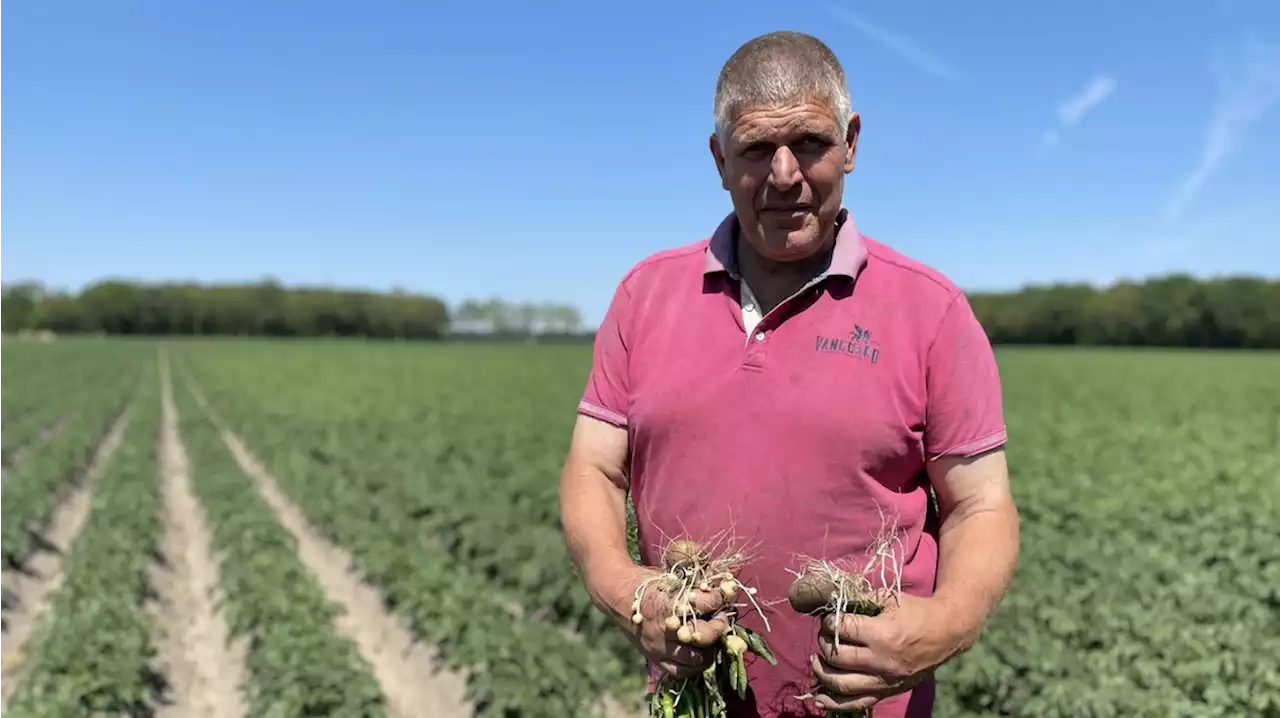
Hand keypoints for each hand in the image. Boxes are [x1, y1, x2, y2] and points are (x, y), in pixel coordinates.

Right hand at [609, 565, 731, 679]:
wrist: (616, 595)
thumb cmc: (646, 582)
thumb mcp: (670, 576)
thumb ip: (693, 586)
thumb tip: (720, 590)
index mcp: (670, 602)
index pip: (706, 604)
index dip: (719, 600)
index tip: (723, 596)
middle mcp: (665, 628)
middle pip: (703, 636)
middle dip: (718, 628)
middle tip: (721, 620)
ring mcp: (659, 646)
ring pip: (695, 659)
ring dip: (708, 650)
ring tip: (711, 640)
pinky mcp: (654, 657)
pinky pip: (679, 671)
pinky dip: (693, 666)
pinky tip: (698, 655)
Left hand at [807, 595, 961, 712]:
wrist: (946, 633)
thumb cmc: (916, 612)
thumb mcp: (888, 598)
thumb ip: (859, 599)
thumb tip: (831, 602)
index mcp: (882, 634)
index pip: (842, 630)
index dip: (829, 622)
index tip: (829, 619)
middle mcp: (882, 661)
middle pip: (838, 657)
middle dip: (824, 644)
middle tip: (825, 635)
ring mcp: (885, 680)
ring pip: (842, 684)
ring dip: (822, 672)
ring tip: (817, 660)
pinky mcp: (888, 691)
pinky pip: (857, 703)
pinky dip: (835, 703)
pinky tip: (820, 698)